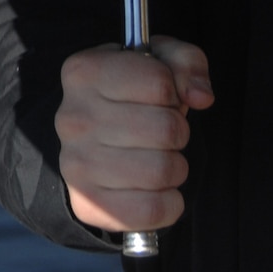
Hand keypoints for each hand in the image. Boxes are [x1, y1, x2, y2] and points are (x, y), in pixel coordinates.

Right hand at [57, 36, 214, 232]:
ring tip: (157, 158)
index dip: (173, 92)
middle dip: (177, 131)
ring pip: (163, 170)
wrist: (90, 144)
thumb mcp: (157, 62)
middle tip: (160, 133)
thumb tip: (200, 96)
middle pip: (167, 129)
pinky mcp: (87, 204)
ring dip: (175, 166)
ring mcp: (75, 163)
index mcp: (84, 72)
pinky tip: (157, 189)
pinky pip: (153, 210)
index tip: (159, 98)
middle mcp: (72, 117)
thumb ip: (186, 62)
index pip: (160, 82)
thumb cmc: (130, 97)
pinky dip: (170, 203)